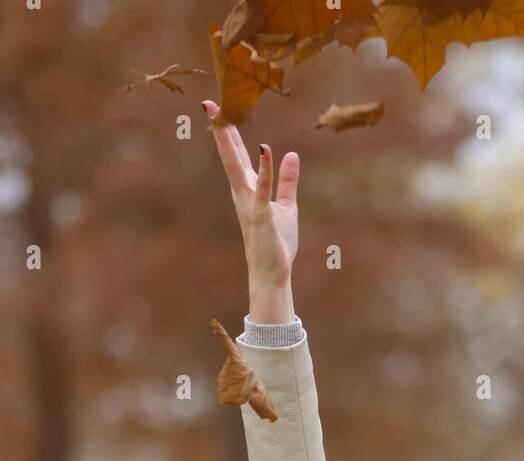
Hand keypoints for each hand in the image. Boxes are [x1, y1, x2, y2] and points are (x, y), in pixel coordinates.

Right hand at [202, 99, 298, 315]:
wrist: (273, 273)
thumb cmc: (277, 242)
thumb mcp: (286, 206)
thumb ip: (287, 181)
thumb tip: (291, 155)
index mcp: (247, 189)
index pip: (237, 155)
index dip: (229, 132)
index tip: (220, 107)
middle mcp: (243, 193)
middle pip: (230, 155)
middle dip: (220, 130)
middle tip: (209, 103)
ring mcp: (250, 203)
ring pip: (237, 167)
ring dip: (229, 143)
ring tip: (222, 118)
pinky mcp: (261, 215)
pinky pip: (263, 189)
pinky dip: (265, 170)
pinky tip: (264, 150)